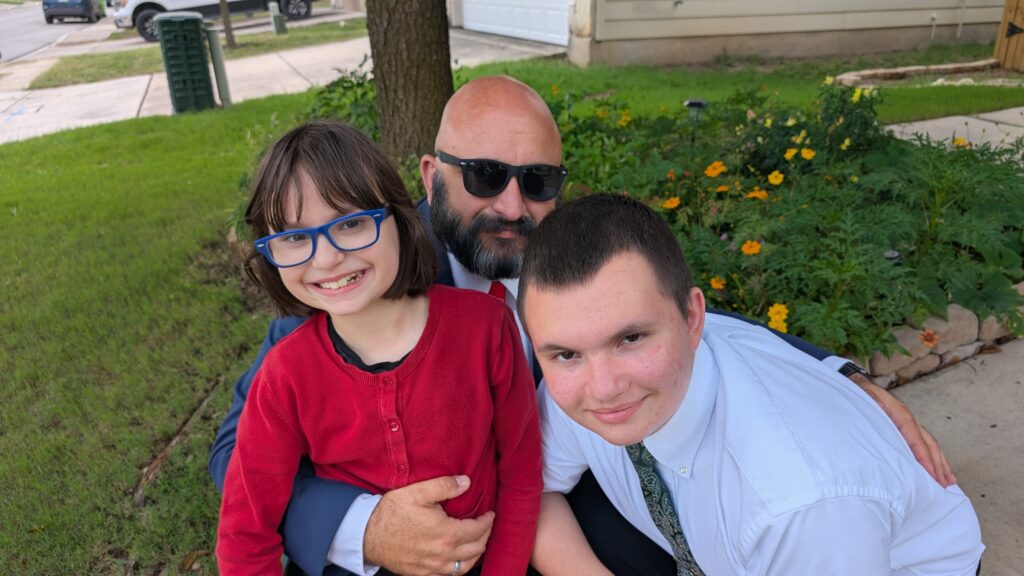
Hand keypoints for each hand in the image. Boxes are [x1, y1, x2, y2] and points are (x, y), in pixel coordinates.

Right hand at [364, 475, 494, 574]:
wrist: (367, 535)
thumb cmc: (392, 512)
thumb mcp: (418, 491)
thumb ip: (445, 485)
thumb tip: (466, 482)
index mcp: (446, 533)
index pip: (478, 530)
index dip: (487, 521)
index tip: (490, 513)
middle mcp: (443, 554)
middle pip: (475, 549)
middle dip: (485, 536)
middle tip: (486, 525)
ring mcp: (433, 567)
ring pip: (465, 566)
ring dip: (476, 553)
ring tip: (478, 542)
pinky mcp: (422, 574)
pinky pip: (449, 575)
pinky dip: (460, 567)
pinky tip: (459, 559)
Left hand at [851, 373, 956, 486]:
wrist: (856, 382)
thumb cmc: (857, 395)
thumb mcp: (863, 405)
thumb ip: (871, 421)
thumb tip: (874, 442)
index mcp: (898, 413)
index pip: (915, 438)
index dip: (924, 458)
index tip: (931, 476)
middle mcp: (907, 417)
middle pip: (927, 442)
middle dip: (937, 465)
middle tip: (943, 486)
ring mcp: (907, 421)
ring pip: (928, 443)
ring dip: (939, 463)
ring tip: (949, 481)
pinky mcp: (903, 425)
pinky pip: (921, 441)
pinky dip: (930, 455)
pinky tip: (936, 467)